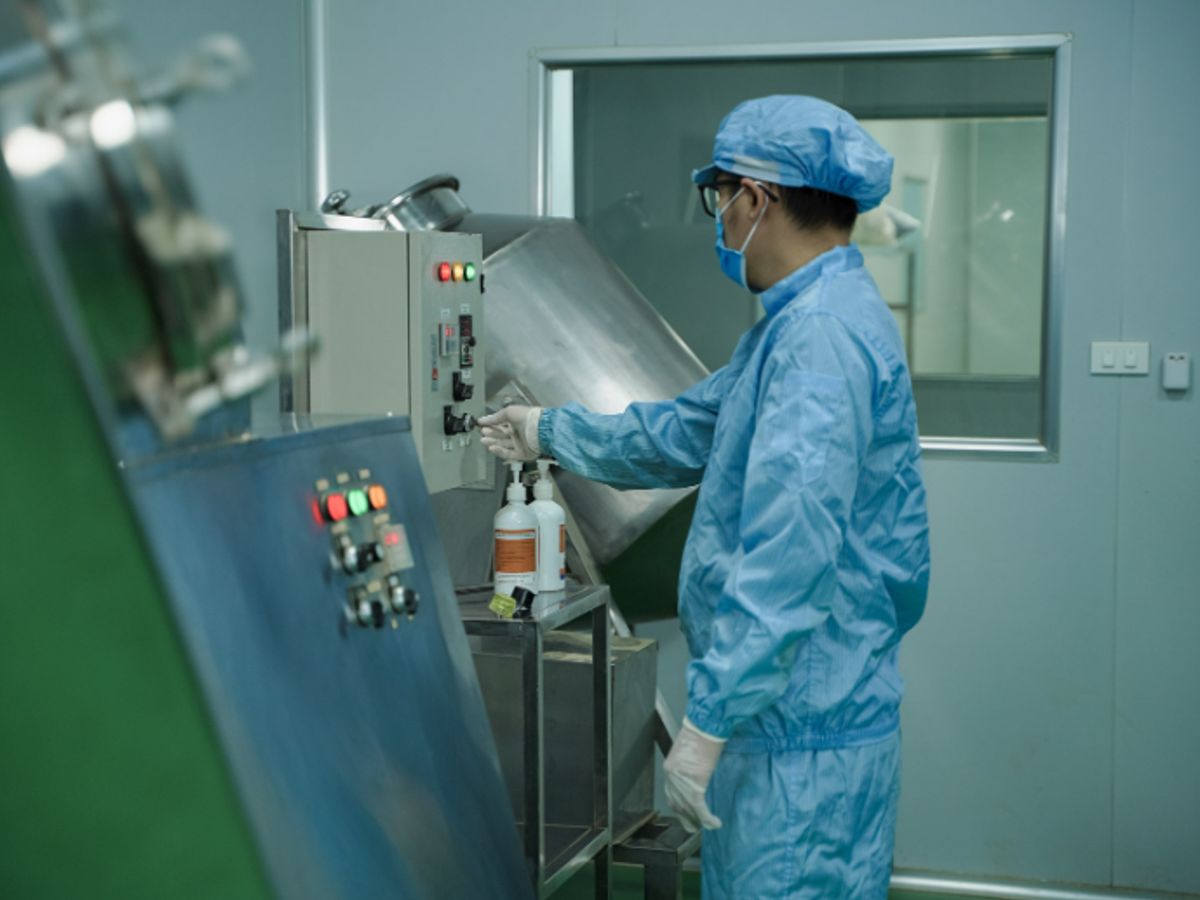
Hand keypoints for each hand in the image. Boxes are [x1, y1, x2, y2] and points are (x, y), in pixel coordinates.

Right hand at [478, 405, 541, 461]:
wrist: (540, 429)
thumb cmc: (527, 417)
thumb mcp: (509, 412)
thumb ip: (494, 417)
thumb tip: (482, 420)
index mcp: (517, 421)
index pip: (501, 424)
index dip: (491, 424)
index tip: (482, 425)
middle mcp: (519, 433)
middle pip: (501, 435)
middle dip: (491, 434)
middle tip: (482, 432)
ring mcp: (520, 444)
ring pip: (503, 445)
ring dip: (493, 443)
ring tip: (483, 440)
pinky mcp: (522, 454)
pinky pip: (509, 454)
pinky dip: (499, 451)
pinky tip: (491, 448)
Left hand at [663, 717, 724, 832]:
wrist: (706, 725)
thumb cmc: (702, 734)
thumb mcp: (691, 753)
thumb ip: (690, 768)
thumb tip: (697, 777)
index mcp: (670, 769)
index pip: (671, 795)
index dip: (680, 808)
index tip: (687, 816)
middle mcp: (672, 776)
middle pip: (677, 805)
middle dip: (687, 819)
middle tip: (696, 827)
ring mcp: (682, 781)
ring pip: (688, 810)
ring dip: (698, 821)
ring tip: (707, 826)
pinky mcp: (695, 783)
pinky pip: (699, 808)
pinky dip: (707, 819)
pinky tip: (715, 823)